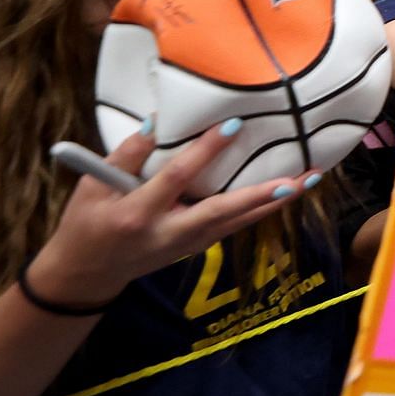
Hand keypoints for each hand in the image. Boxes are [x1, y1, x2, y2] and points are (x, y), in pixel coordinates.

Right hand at [30, 125, 316, 308]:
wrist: (86, 274)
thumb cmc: (86, 223)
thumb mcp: (91, 188)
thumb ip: (126, 156)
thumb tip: (158, 121)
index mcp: (138, 214)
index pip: (177, 178)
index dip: (205, 152)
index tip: (233, 125)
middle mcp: (169, 233)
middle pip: (222, 212)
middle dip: (261, 196)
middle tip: (297, 178)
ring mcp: (186, 245)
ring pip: (237, 222)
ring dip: (274, 202)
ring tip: (308, 180)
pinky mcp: (196, 247)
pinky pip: (234, 226)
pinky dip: (260, 210)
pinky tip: (287, 193)